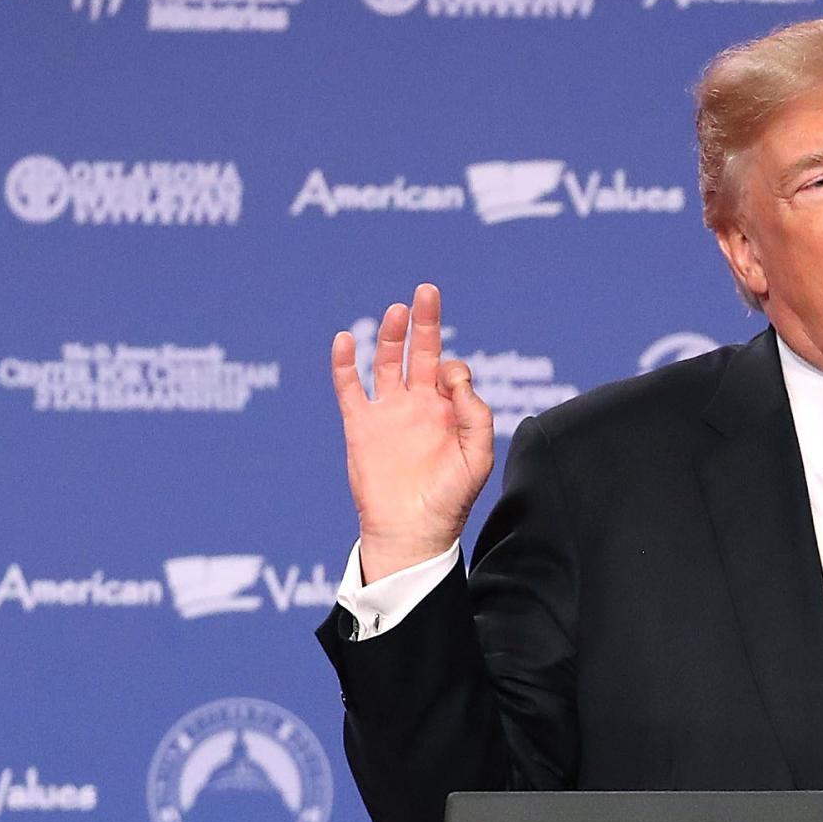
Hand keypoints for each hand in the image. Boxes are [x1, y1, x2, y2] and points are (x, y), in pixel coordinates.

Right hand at [331, 282, 495, 579]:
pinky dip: (345, 363)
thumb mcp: (477, 456)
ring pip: (386, 363)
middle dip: (424, 323)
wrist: (411, 530)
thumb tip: (454, 374)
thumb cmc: (450, 499)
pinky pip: (349, 387)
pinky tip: (346, 339)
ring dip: (391, 335)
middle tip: (427, 291)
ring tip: (398, 309)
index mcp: (449, 412)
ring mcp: (388, 413)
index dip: (454, 369)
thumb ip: (475, 413)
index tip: (451, 384)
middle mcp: (418, 406)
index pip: (451, 371)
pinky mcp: (360, 425)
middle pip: (420, 353)